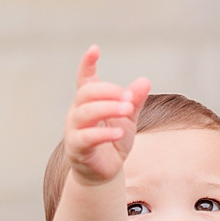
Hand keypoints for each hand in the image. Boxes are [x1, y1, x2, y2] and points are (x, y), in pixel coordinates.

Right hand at [64, 46, 150, 186]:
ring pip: (85, 113)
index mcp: (89, 102)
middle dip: (109, 92)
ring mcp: (74, 129)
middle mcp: (78, 112)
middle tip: (130, 99)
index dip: (87, 64)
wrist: (105, 171)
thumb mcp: (128, 119)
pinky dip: (103, 134)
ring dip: (107, 109)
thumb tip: (145, 80)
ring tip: (127, 110)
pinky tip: (118, 132)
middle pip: (86, 93)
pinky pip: (86, 138)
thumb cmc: (113, 141)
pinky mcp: (77, 148)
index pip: (85, 79)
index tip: (94, 49)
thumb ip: (134, 101)